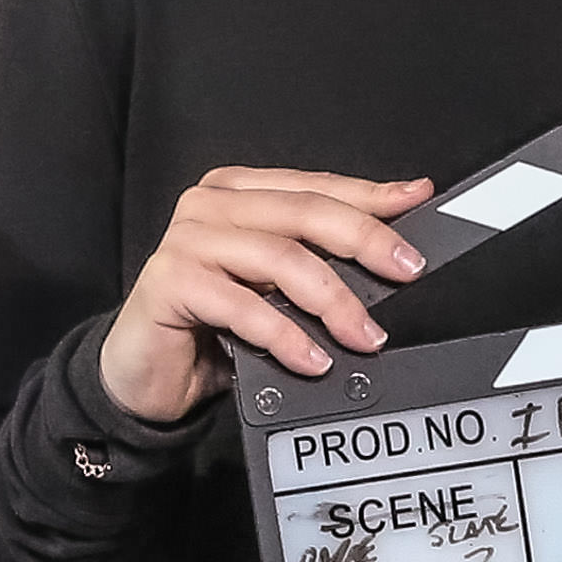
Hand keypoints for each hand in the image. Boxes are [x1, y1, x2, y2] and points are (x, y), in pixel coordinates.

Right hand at [97, 168, 435, 422]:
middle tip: (407, 271)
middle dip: (365, 241)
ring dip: (333, 302)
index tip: (417, 203)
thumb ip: (318, 263)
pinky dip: (286, 336)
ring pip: (281, 258)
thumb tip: (392, 256)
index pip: (317, 187)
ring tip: (363, 337)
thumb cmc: (212, 327)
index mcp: (239, 192)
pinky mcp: (170, 281)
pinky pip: (244, 306)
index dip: (371, 196)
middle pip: (305, 213)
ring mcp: (188, 239)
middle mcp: (211, 205)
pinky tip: (311, 359)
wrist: (144, 374)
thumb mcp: (275, 289)